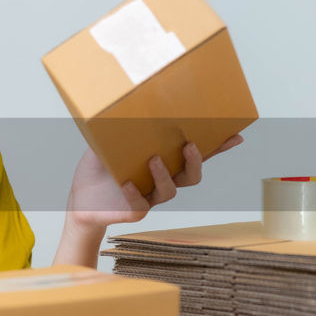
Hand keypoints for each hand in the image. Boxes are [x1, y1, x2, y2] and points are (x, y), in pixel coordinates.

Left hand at [66, 135, 244, 230]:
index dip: (217, 148)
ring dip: (165, 175)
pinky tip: (126, 183)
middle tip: (189, 145)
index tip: (235, 135)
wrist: (80, 202)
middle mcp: (161, 180)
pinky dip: (135, 193)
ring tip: (153, 160)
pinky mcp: (134, 211)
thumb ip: (116, 129)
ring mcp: (150, 197)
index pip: (193, 155)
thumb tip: (124, 103)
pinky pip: (141, 205)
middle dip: (196, 161)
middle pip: (191, 175)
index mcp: (161, 162)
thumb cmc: (97, 172)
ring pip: (171, 191)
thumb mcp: (105, 144)